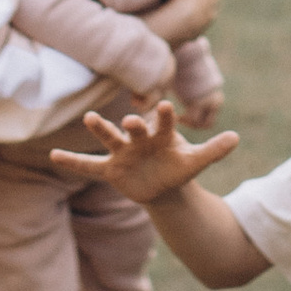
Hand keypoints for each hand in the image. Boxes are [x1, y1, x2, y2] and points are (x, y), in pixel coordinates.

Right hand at [51, 98, 238, 210]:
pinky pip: (89, 166)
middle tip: (131, 119)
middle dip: (133, 124)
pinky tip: (54, 156)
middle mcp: (140, 138)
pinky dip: (72, 161)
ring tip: (90, 118)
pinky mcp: (111, 169)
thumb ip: (214, 151)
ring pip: (110, 138)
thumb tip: (236, 138)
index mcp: (162, 135)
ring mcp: (123, 152)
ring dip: (101, 129)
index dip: (166, 116)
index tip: (165, 106)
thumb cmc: (179, 167)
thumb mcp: (196, 162)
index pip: (165, 123)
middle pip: (135, 128)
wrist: (163, 185)